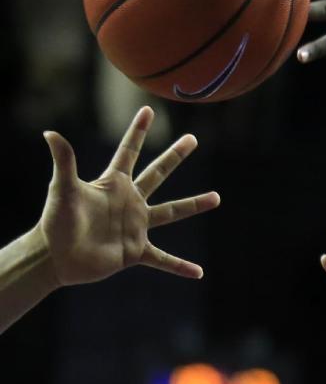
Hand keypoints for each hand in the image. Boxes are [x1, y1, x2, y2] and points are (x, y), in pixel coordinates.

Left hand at [38, 107, 218, 285]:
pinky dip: (179, 266)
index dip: (138, 131)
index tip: (148, 110)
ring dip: (193, 204)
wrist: (55, 256)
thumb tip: (50, 134)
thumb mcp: (62, 190)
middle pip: (157, 173)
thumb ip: (64, 162)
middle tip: (192, 139)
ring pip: (171, 212)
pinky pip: (163, 259)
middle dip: (175, 156)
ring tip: (216, 197)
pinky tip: (197, 273)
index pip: (129, 152)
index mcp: (114, 184)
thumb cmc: (56, 221)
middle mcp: (129, 201)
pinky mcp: (135, 251)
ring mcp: (136, 226)